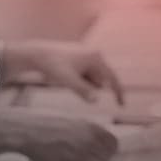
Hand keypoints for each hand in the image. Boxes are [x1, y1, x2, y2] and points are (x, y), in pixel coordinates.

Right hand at [0, 108, 116, 160]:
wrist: (26, 130)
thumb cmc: (45, 123)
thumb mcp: (72, 120)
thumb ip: (88, 131)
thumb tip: (100, 141)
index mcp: (91, 127)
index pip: (113, 143)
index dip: (108, 149)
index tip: (101, 151)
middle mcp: (90, 142)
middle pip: (107, 158)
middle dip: (100, 159)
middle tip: (87, 158)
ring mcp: (81, 156)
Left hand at [4, 40, 123, 104]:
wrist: (38, 54)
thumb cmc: (53, 67)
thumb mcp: (67, 81)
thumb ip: (82, 91)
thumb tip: (95, 100)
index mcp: (96, 58)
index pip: (112, 78)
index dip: (118, 93)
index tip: (122, 106)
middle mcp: (95, 54)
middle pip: (99, 80)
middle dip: (88, 86)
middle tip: (69, 80)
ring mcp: (88, 54)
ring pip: (91, 78)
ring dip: (82, 83)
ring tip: (65, 76)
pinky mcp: (80, 56)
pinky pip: (84, 74)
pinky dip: (78, 78)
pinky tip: (64, 73)